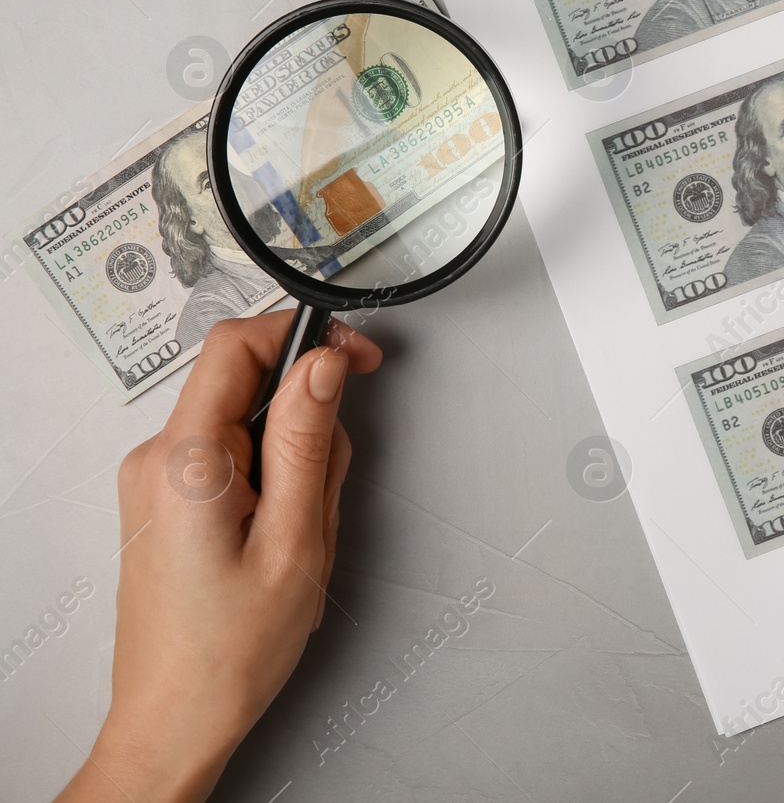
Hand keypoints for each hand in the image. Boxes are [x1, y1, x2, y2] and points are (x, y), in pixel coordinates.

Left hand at [56, 312, 381, 802]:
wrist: (174, 720)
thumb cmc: (229, 651)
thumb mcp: (295, 541)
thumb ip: (309, 441)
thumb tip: (323, 364)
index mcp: (185, 460)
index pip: (239, 345)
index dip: (307, 334)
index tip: (358, 357)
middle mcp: (157, 459)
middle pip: (248, 386)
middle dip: (308, 421)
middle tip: (327, 491)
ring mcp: (155, 481)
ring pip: (247, 426)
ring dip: (292, 462)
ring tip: (300, 534)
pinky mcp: (165, 501)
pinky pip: (231, 459)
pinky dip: (271, 483)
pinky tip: (279, 538)